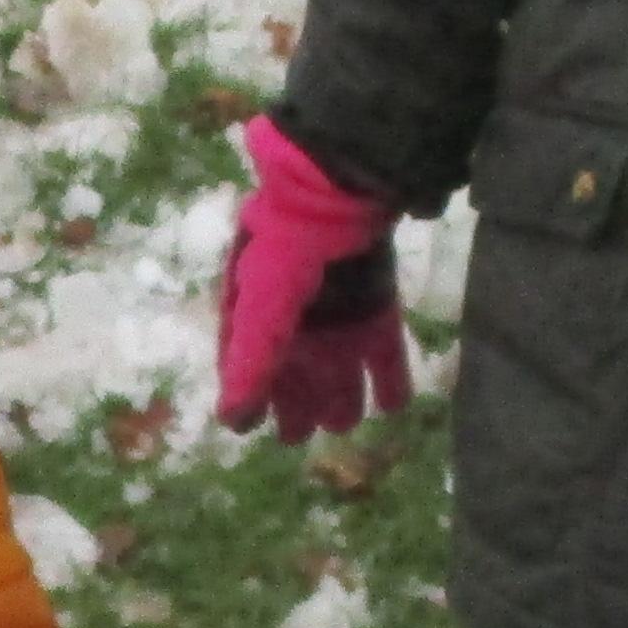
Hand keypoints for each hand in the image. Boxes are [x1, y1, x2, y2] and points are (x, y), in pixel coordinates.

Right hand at [213, 115, 408, 439]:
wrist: (342, 194)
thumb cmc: (286, 247)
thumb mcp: (259, 305)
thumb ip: (249, 362)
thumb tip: (234, 424)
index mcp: (258, 315)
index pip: (249, 366)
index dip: (251, 396)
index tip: (253, 425)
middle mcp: (298, 321)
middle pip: (296, 375)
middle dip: (299, 406)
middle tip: (300, 434)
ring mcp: (340, 317)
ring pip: (341, 372)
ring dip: (344, 400)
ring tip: (346, 420)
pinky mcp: (379, 311)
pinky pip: (384, 357)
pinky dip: (390, 384)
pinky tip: (393, 406)